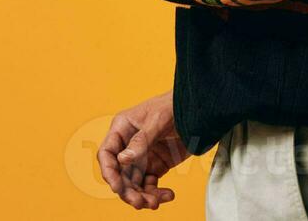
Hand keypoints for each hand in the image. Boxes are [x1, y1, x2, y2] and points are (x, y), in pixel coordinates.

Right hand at [96, 90, 190, 209]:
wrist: (200, 108)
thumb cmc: (175, 105)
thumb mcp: (158, 120)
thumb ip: (141, 141)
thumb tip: (122, 160)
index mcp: (123, 129)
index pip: (107, 154)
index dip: (109, 172)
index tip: (117, 188)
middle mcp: (129, 145)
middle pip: (121, 174)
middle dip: (128, 191)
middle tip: (140, 203)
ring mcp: (143, 157)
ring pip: (135, 183)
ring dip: (143, 196)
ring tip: (155, 203)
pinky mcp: (157, 165)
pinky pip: (151, 184)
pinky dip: (157, 193)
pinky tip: (168, 195)